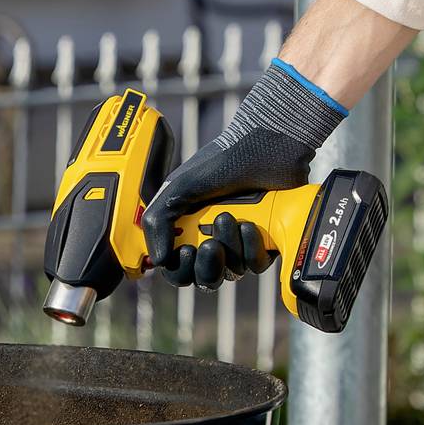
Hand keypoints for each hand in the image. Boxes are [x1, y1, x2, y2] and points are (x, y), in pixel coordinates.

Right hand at [142, 60, 344, 281]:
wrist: (265, 146)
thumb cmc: (221, 162)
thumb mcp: (178, 187)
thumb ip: (158, 221)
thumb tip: (157, 260)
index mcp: (189, 229)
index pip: (178, 269)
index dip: (179, 270)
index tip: (186, 252)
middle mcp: (214, 239)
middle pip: (206, 278)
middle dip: (206, 266)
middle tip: (209, 245)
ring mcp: (240, 242)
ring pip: (232, 271)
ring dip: (229, 249)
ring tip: (230, 217)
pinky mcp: (266, 241)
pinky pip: (257, 264)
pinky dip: (252, 249)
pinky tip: (250, 226)